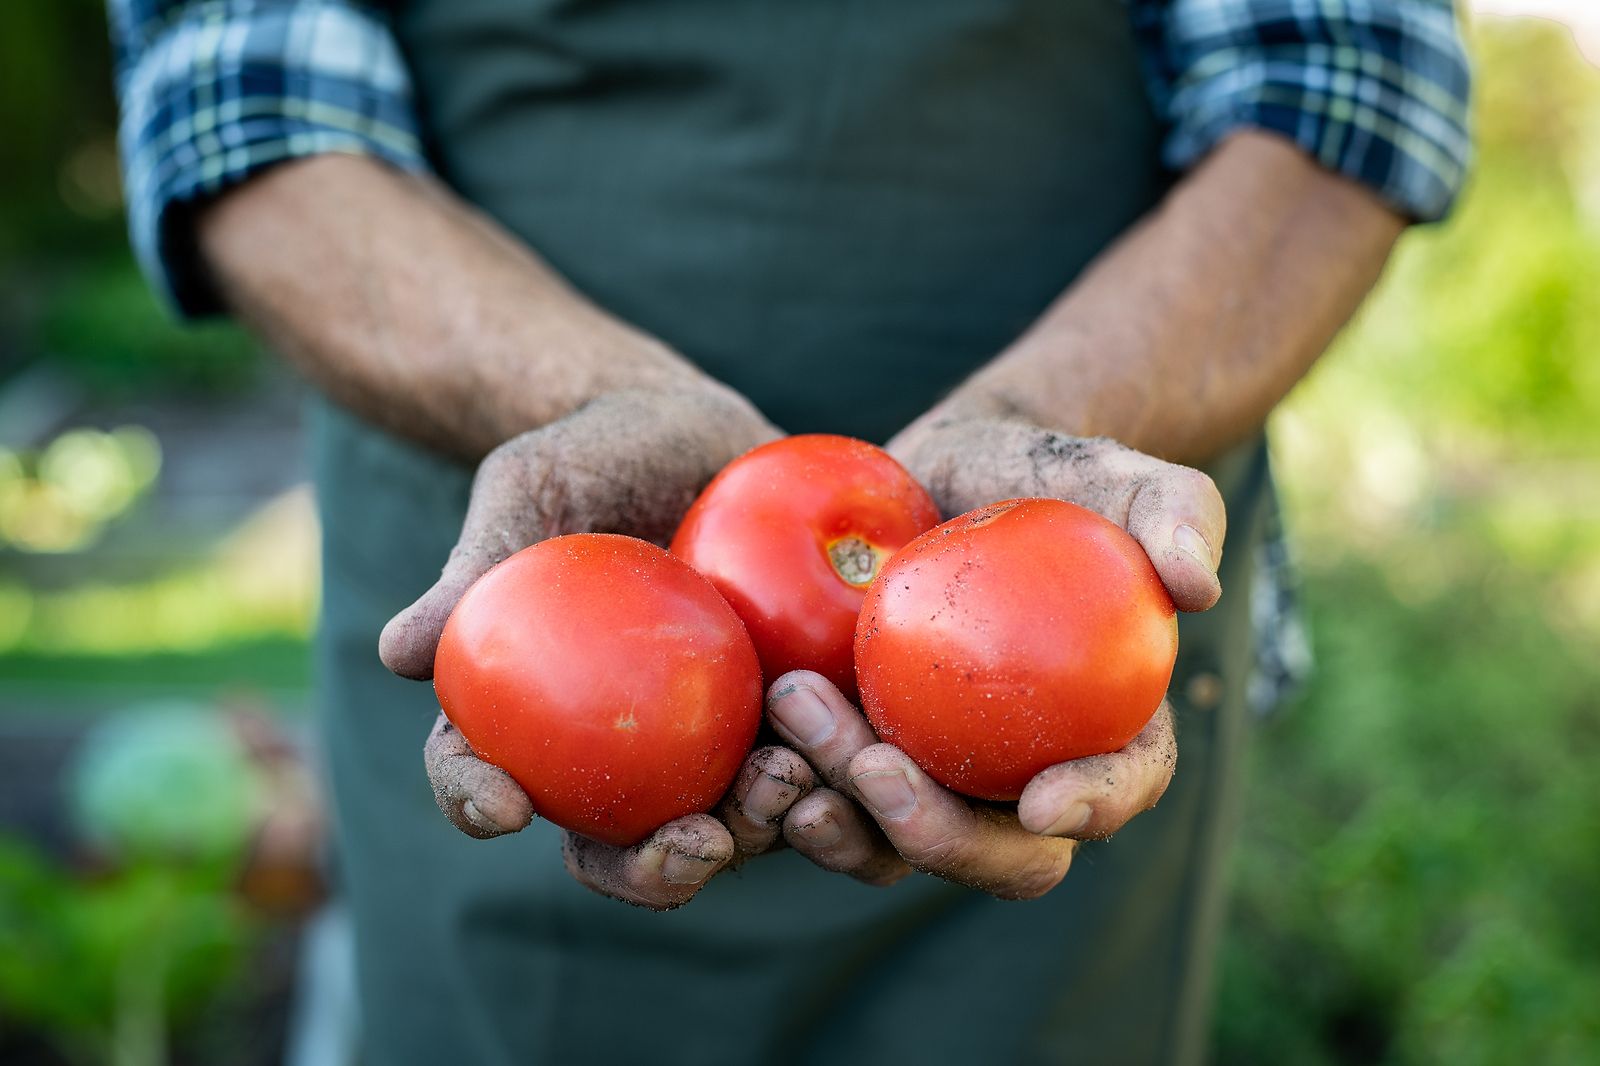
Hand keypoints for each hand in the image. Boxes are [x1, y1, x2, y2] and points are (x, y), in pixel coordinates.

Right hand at [379, 383, 806, 908]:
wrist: (696, 426)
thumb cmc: (592, 453)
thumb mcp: (528, 487)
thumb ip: (478, 564)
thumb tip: (398, 651)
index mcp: (530, 714)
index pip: (482, 774)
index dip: (476, 803)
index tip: (502, 806)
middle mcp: (614, 750)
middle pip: (617, 847)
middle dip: (653, 871)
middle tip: (694, 840)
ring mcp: (704, 742)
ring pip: (724, 825)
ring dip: (756, 830)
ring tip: (785, 779)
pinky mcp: (786, 715)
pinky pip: (809, 764)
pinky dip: (829, 774)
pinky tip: (853, 750)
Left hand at [761, 416, 1223, 897]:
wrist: (932, 478)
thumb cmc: (1036, 479)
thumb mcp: (1108, 472)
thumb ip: (1172, 511)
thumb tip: (1198, 587)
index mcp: (1104, 732)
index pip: (1120, 787)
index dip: (1093, 809)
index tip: (1044, 800)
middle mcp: (1017, 781)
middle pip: (999, 855)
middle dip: (940, 836)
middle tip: (876, 769)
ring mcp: (930, 782)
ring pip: (895, 847)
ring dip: (844, 817)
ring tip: (793, 739)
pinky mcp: (851, 766)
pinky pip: (822, 805)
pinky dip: (786, 797)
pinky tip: (755, 751)